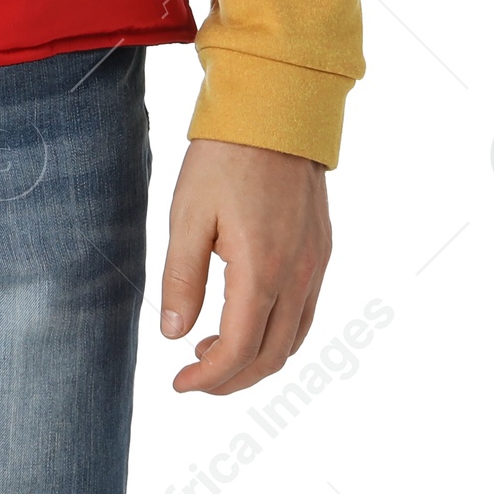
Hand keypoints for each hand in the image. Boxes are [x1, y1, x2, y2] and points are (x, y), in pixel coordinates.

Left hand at [160, 138, 330, 394]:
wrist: (274, 108)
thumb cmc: (225, 156)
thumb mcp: (188, 214)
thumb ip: (182, 279)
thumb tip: (173, 335)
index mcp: (262, 271)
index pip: (239, 351)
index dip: (209, 379)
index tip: (179, 384)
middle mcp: (298, 275)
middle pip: (272, 356)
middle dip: (232, 378)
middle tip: (193, 376)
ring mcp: (315, 263)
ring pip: (294, 339)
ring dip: (257, 358)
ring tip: (213, 350)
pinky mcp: (321, 249)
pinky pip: (305, 311)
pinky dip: (278, 332)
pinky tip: (247, 317)